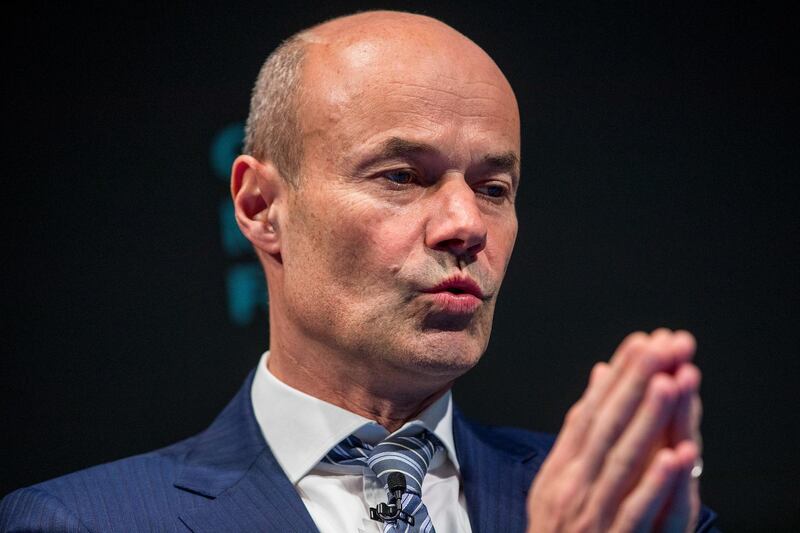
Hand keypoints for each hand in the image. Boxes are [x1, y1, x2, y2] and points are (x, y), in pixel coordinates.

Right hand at [526, 329, 702, 532]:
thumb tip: (601, 379)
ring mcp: (589, 514)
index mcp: (562, 469)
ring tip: (669, 382)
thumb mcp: (559, 481)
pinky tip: (677, 457)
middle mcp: (571, 486)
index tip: (641, 343)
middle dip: (635, 383)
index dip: (618, 377)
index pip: (591, 413)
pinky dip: (655, 483)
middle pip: (606, 427)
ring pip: (621, 460)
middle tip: (661, 345)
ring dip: (646, 420)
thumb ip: (580, 432)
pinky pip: (635, 510)